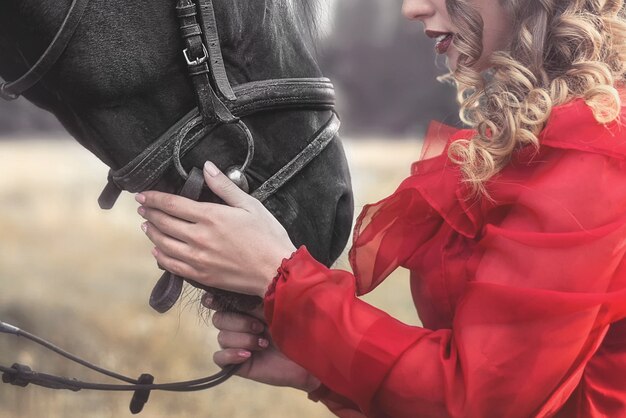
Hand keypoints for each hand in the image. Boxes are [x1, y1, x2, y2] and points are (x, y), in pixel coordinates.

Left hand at [136, 161, 296, 296]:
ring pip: (164, 244)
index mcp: (211, 216)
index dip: (154, 198)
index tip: (143, 195)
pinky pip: (172, 265)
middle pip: (164, 223)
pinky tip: (157, 251)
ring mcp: (198, 258)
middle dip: (150, 213)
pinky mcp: (201, 275)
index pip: (173, 204)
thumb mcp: (250, 205)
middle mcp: (199, 237)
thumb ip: (225, 186)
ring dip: (152, 233)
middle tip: (143, 208)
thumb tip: (207, 168)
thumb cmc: (267, 237)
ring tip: (147, 225)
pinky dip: (160, 256)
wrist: (275, 270)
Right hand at [204, 294, 319, 391]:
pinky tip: (248, 355)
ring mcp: (238, 344)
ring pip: (222, 337)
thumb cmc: (297, 329)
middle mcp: (240, 325)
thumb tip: (239, 283)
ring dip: (243, 339)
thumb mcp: (277, 308)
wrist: (307, 357)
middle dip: (239, 322)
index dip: (214, 300)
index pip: (221, 302)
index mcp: (247, 309)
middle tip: (261, 327)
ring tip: (264, 344)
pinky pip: (219, 358)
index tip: (213, 300)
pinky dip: (231, 354)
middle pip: (218, 319)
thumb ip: (256, 298)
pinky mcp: (238, 363)